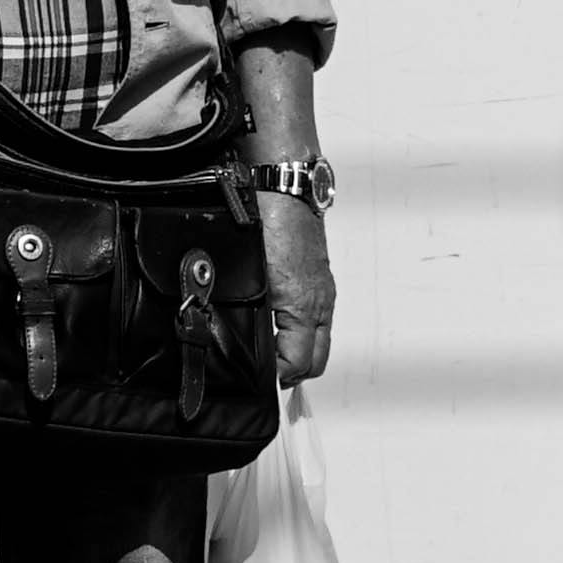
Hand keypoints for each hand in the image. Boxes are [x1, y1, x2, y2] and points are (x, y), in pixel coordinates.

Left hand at [264, 194, 334, 387]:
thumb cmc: (268, 220)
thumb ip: (250, 311)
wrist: (284, 184)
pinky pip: (315, 317)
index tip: (256, 378)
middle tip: (264, 374)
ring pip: (317, 339)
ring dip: (297, 351)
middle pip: (315, 360)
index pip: (297, 363)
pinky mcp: (318, 278)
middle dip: (292, 373)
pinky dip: (300, 329)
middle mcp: (320, 301)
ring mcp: (322, 290)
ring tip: (268, 352)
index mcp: (304, 306)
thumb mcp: (252, 273)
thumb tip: (240, 340)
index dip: (275, 377)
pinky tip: (275, 323)